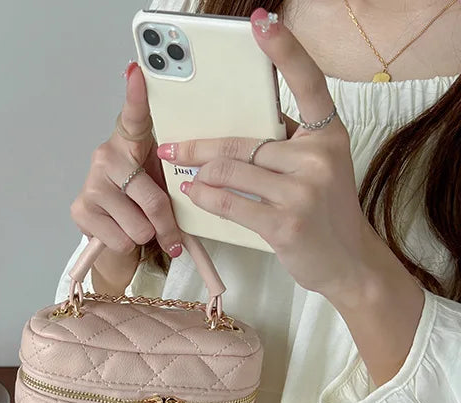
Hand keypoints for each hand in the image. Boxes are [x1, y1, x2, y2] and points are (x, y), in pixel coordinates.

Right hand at [71, 62, 183, 262]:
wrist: (112, 236)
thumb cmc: (142, 206)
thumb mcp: (161, 186)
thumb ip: (175, 182)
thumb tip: (198, 194)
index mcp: (131, 142)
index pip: (134, 115)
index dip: (136, 95)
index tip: (137, 72)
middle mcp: (107, 156)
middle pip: (151, 197)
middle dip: (166, 224)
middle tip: (170, 235)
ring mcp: (92, 183)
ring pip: (138, 225)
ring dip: (145, 236)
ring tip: (139, 230)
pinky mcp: (80, 209)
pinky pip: (120, 238)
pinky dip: (127, 245)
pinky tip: (119, 235)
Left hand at [157, 8, 377, 300]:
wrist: (347, 263)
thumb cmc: (324, 213)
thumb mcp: (318, 169)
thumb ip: (287, 146)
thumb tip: (236, 131)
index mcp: (329, 135)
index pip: (308, 84)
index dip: (284, 51)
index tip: (261, 24)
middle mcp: (319, 157)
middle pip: (244, 141)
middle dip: (199, 145)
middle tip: (170, 145)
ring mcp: (303, 191)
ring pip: (230, 171)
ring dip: (198, 174)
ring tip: (182, 175)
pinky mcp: (285, 223)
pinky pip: (230, 202)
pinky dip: (205, 197)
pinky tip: (193, 193)